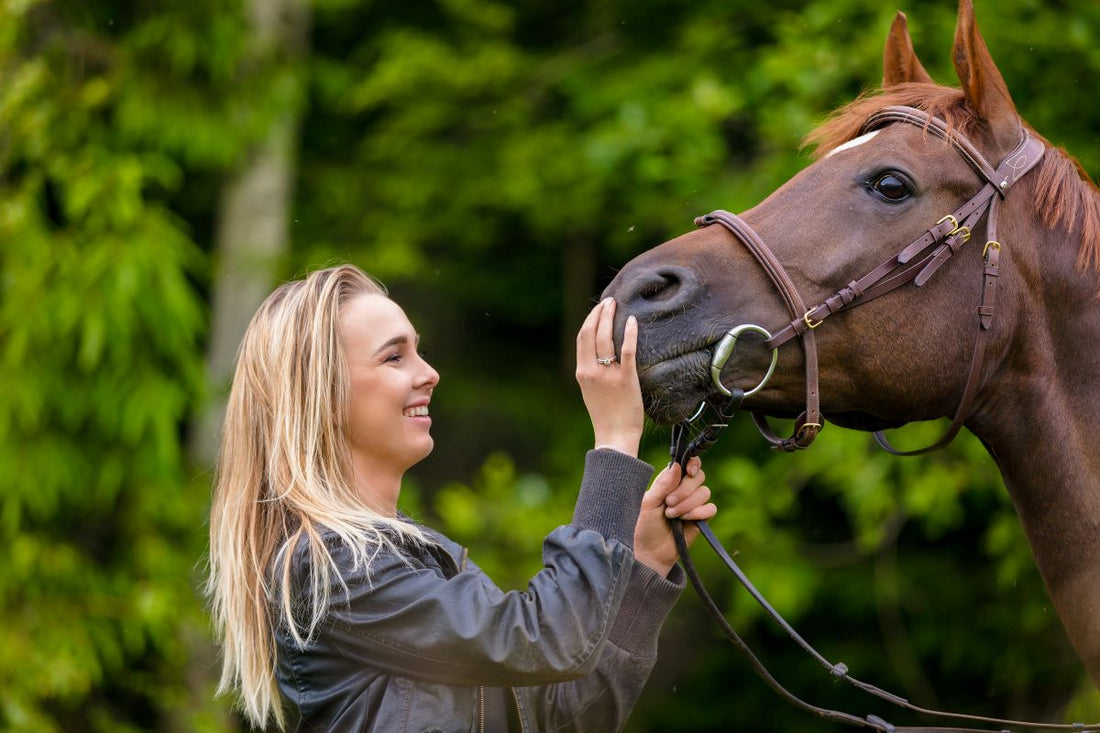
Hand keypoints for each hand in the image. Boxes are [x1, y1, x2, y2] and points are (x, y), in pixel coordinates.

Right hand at [575, 298, 642, 456]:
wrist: (614, 436)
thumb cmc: (606, 416)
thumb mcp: (591, 391)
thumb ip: (592, 372)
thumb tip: (600, 354)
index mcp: (582, 372)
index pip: (582, 338)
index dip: (589, 320)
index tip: (598, 310)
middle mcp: (591, 371)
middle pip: (591, 333)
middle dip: (598, 313)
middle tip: (609, 301)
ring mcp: (608, 374)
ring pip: (605, 338)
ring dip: (610, 317)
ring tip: (617, 305)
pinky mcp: (626, 379)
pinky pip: (627, 350)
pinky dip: (629, 333)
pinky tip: (633, 322)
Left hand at [633, 457, 716, 575]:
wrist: (649, 552)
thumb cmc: (643, 526)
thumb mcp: (648, 503)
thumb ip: (663, 484)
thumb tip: (677, 466)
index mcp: (669, 481)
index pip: (687, 464)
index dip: (692, 464)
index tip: (688, 471)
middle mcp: (683, 490)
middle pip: (699, 476)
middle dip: (684, 489)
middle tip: (669, 502)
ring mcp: (693, 504)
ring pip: (705, 492)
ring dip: (688, 503)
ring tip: (672, 515)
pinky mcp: (701, 519)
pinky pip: (711, 508)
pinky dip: (698, 513)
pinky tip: (685, 520)